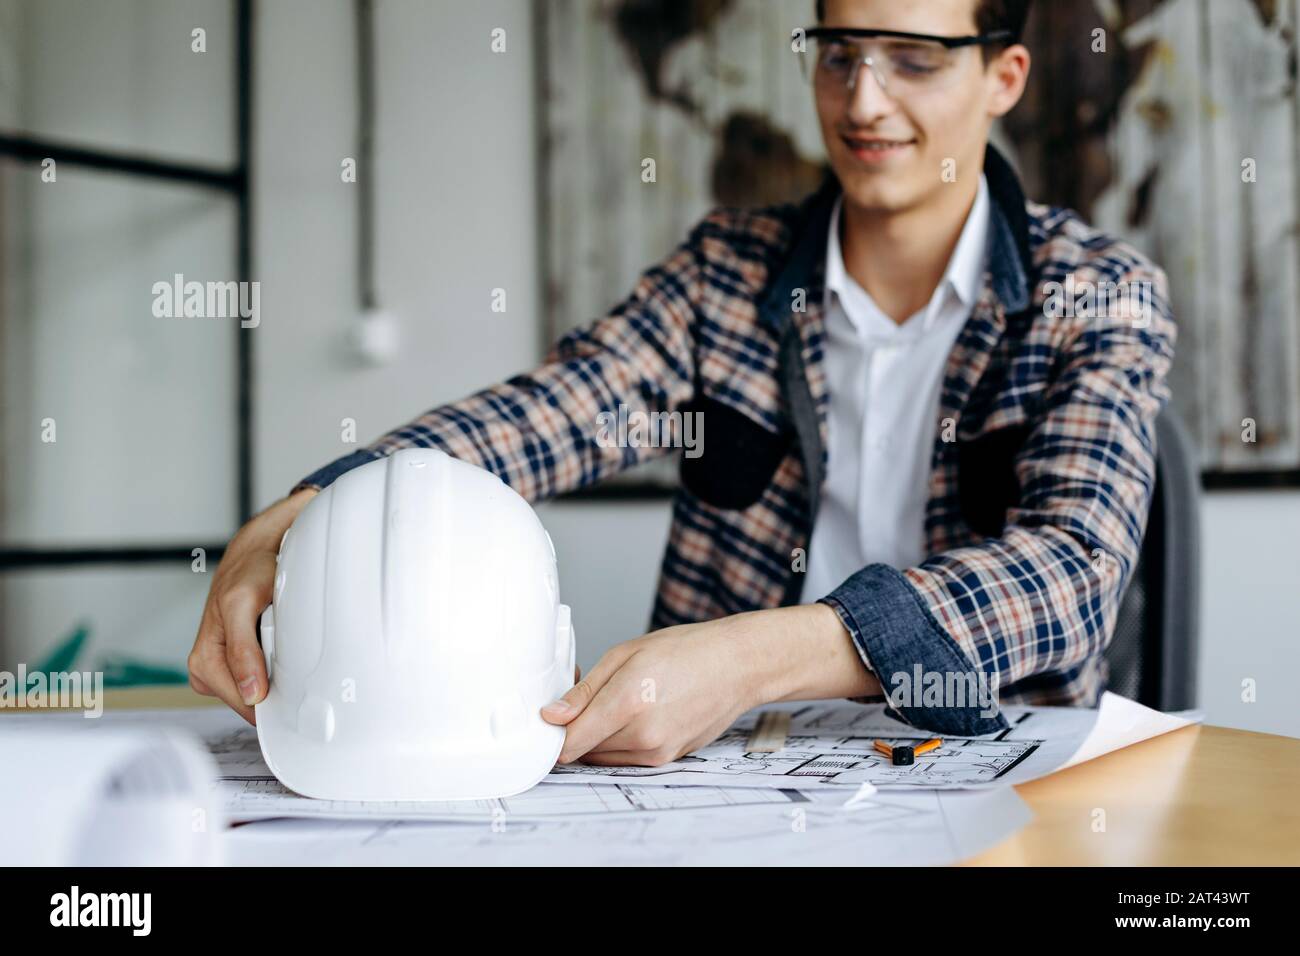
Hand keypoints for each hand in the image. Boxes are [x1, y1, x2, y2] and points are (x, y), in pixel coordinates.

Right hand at [188, 488, 316, 723]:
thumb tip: (250, 694)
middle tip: (291, 659)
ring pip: (260, 693)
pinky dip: (278, 667)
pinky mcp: (238, 664)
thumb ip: (242, 650)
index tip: (300, 701)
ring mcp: (225, 669)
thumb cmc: (246, 575)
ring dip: (278, 676)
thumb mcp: (242, 605)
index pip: (245, 706)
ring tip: (282, 645)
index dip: (274, 704)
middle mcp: (209, 670)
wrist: (252, 556)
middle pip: (253, 703)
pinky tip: (279, 647)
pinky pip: (264, 679)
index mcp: (204, 662)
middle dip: (276, 688)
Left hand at [540, 604, 877, 766]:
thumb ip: (584, 691)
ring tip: (617, 701)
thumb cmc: (686, 650)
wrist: (737, 665)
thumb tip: (552, 716)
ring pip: (605, 758)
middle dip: (576, 729)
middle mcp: (643, 735)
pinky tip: (636, 712)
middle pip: (584, 752)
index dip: (553, 733)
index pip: (569, 743)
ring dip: (599, 737)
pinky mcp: (669, 759)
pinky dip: (622, 741)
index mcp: (628, 703)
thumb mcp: (625, 655)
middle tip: (586, 698)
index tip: (550, 719)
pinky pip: (628, 758)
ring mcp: (659, 752)